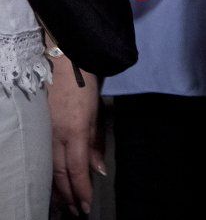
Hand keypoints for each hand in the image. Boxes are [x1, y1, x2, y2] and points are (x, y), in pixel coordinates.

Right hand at [48, 63, 102, 214]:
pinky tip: (53, 186)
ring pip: (50, 169)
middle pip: (61, 173)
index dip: (81, 189)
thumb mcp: (96, 115)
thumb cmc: (86, 89)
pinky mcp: (41, 131)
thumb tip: (99, 171)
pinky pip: (45, 159)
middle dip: (69, 195)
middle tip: (77, 212)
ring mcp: (46, 134)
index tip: (87, 205)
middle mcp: (56, 137)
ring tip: (65, 206)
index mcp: (74, 132)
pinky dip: (50, 175)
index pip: (77, 168)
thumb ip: (95, 144)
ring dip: (58, 190)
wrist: (65, 66)